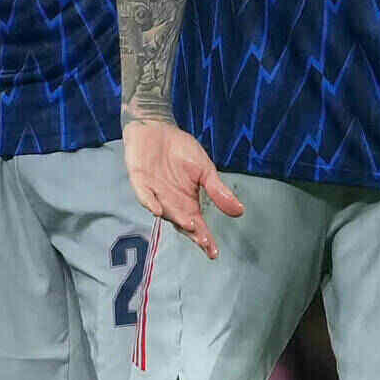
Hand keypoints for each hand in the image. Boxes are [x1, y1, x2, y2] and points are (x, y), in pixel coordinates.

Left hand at [122, 118, 243, 259]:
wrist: (157, 127)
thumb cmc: (180, 149)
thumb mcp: (204, 169)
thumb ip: (218, 190)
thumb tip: (240, 210)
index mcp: (187, 202)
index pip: (198, 225)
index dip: (205, 239)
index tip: (214, 252)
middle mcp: (171, 203)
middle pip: (182, 222)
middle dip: (193, 232)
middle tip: (204, 241)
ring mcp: (154, 193)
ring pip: (166, 211)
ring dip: (176, 218)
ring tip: (191, 224)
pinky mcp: (139, 181)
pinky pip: (144, 195)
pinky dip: (150, 202)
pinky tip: (158, 209)